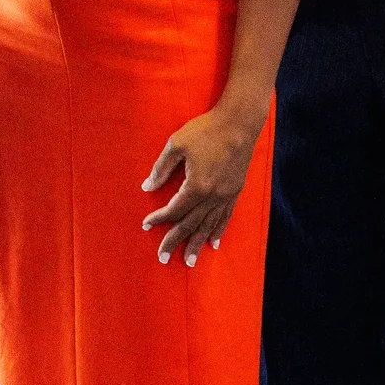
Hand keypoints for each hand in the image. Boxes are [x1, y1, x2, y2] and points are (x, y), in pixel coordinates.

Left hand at [140, 102, 264, 265]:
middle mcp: (213, 196)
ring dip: (197, 244)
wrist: (239, 123)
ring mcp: (226, 196)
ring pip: (209, 226)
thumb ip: (161, 168)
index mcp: (196, 186)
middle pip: (190, 224)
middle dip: (175, 241)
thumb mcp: (176, 145)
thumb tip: (147, 187)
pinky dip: (217, 231)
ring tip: (189, 261)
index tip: (146, 225)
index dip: (159, 218)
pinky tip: (213, 243)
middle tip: (163, 259)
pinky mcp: (235, 191)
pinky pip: (225, 217)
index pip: (174, 209)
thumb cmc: (204, 130)